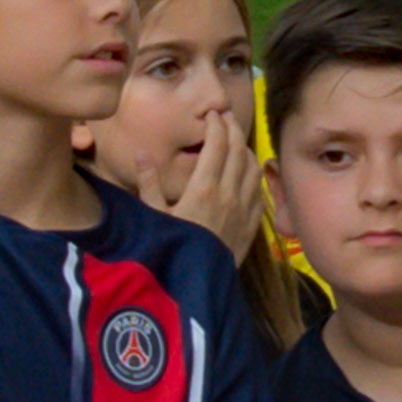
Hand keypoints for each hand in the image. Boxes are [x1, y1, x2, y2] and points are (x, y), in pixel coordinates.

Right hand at [140, 109, 261, 263]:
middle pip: (238, 150)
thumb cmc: (171, 250)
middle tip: (225, 118)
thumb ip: (148, 183)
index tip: (212, 114)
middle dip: (232, 129)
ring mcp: (244, 209)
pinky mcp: (253, 224)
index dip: (216, 125)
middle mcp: (229, 194)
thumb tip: (142, 153)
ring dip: (246, 149)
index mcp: (204, 188)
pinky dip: (255, 174)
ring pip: (253, 167)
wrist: (197, 286)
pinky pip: (259, 190)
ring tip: (236, 141)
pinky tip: (247, 172)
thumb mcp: (152, 217)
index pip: (217, 144)